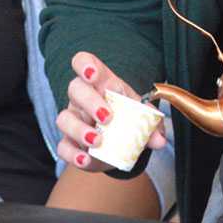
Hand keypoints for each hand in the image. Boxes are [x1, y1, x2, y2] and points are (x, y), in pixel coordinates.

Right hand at [55, 52, 165, 170]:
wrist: (120, 143)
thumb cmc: (128, 118)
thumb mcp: (142, 116)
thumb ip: (151, 123)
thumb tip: (160, 139)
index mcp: (102, 83)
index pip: (84, 63)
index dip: (84, 65)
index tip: (92, 75)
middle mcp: (82, 99)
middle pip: (75, 89)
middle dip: (90, 101)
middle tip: (107, 118)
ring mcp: (73, 120)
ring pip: (64, 118)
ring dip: (79, 130)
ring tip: (97, 141)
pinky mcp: (70, 143)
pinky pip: (63, 147)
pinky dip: (73, 154)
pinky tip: (86, 159)